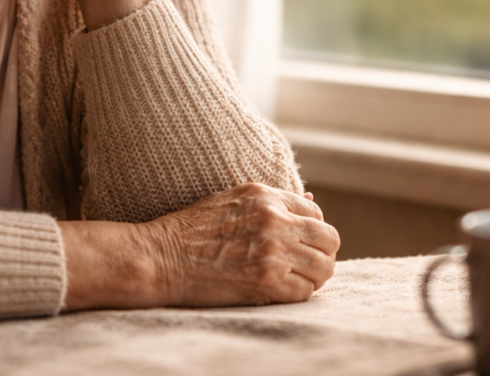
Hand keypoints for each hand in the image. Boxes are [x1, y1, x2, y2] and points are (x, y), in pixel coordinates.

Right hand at [147, 183, 340, 306]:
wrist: (161, 257)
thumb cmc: (191, 230)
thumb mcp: (231, 199)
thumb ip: (272, 201)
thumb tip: (312, 199)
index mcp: (266, 196)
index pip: (316, 212)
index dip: (312, 230)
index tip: (301, 243)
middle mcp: (275, 220)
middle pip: (329, 238)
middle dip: (322, 253)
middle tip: (306, 264)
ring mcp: (273, 252)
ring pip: (324, 267)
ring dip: (314, 276)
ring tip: (295, 280)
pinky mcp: (267, 282)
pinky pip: (306, 291)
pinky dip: (298, 294)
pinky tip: (280, 291)